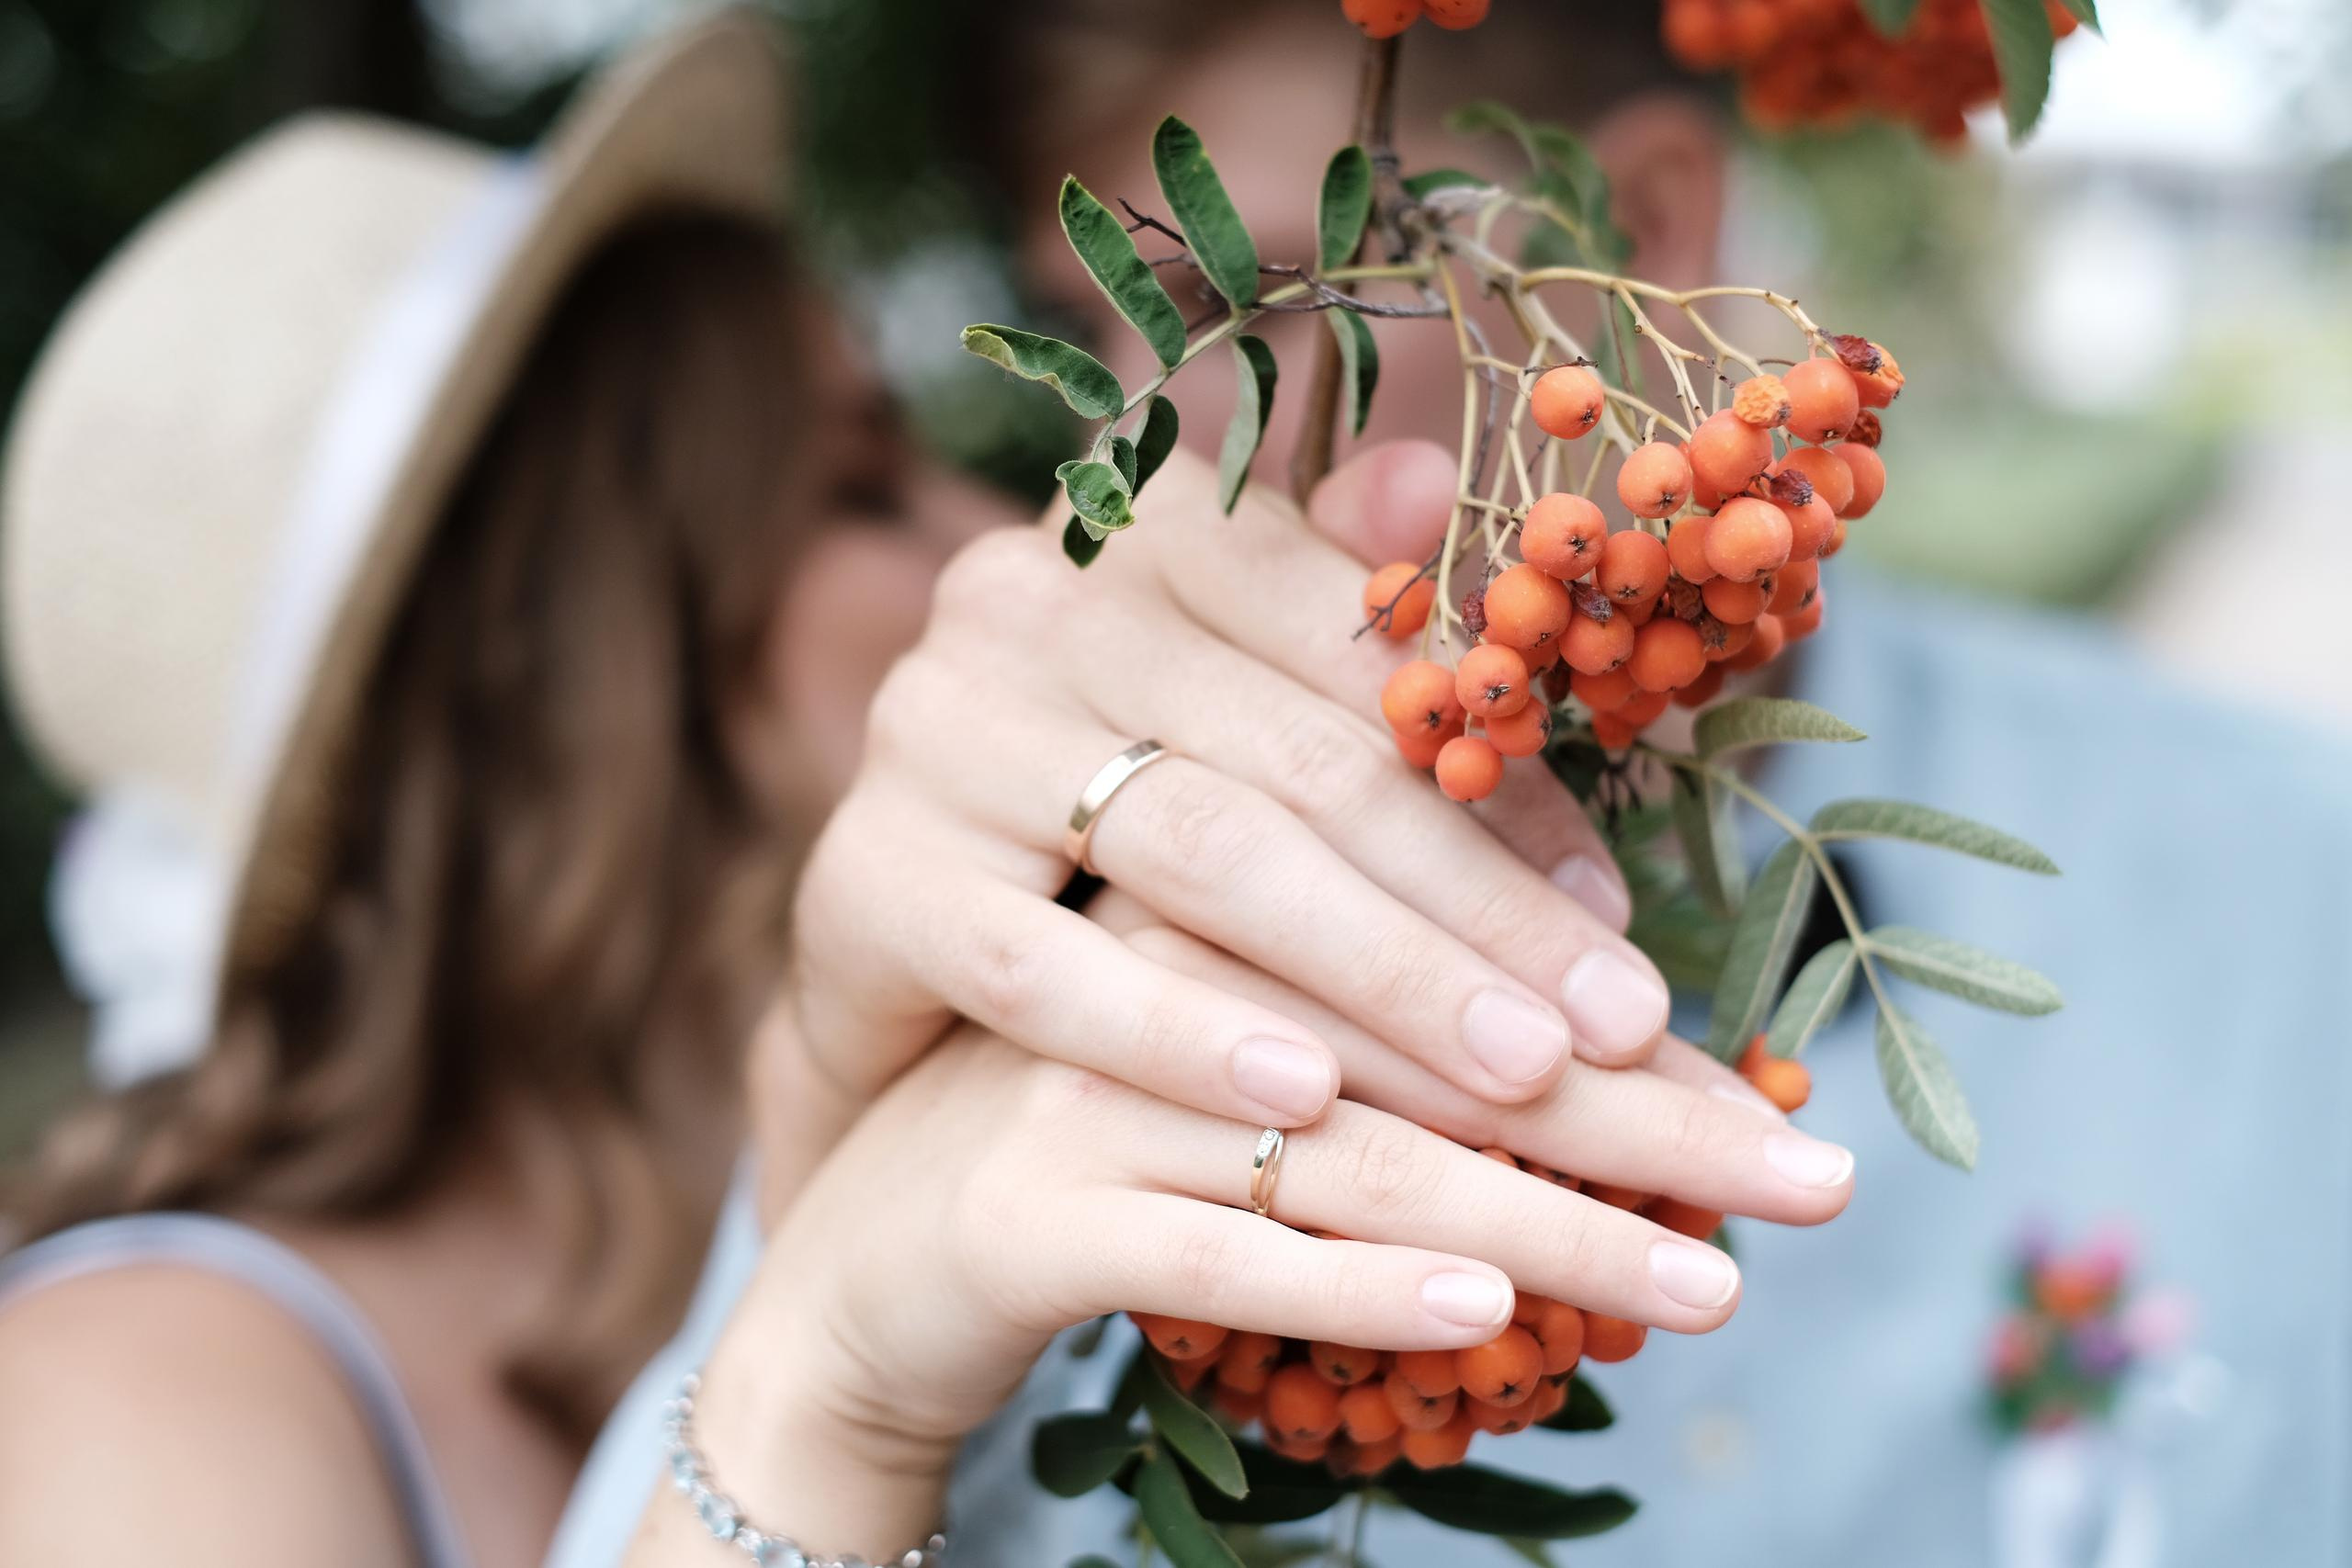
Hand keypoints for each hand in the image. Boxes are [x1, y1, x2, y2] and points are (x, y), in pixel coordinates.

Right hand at [651, 1010, 1817, 1564]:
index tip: (1768, 1090)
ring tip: (1709, 1283)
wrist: (857, 1277)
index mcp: (1210, 897)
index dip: (1614, 1022)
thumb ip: (1358, 1002)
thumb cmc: (1076, 1149)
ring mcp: (1082, 1091)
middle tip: (1808, 1183)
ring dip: (1541, 1217)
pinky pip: (1210, 1247)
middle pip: (1427, 1035)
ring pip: (1345, 1147)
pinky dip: (1348, 1281)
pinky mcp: (1023, 1214)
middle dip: (1632, 1116)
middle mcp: (1151, 968)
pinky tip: (1481, 1311)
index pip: (1445, 935)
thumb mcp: (1212, 1051)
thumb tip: (1561, 1030)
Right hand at [785, 441, 1670, 1139]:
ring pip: (1200, 856)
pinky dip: (1181, 1034)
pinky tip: (1304, 1098)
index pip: (1359, 643)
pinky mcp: (870, 874)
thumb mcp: (1236, 721)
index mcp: (1147, 532)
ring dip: (1379, 975)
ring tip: (1516, 1079)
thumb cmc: (1112, 824)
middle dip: (1474, 905)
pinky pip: (1044, 967)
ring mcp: (935, 730)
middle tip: (1612, 1029)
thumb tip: (1440, 477)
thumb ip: (1343, 625)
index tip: (1615, 913)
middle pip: (1300, 759)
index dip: (1499, 778)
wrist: (900, 948)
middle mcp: (1030, 600)